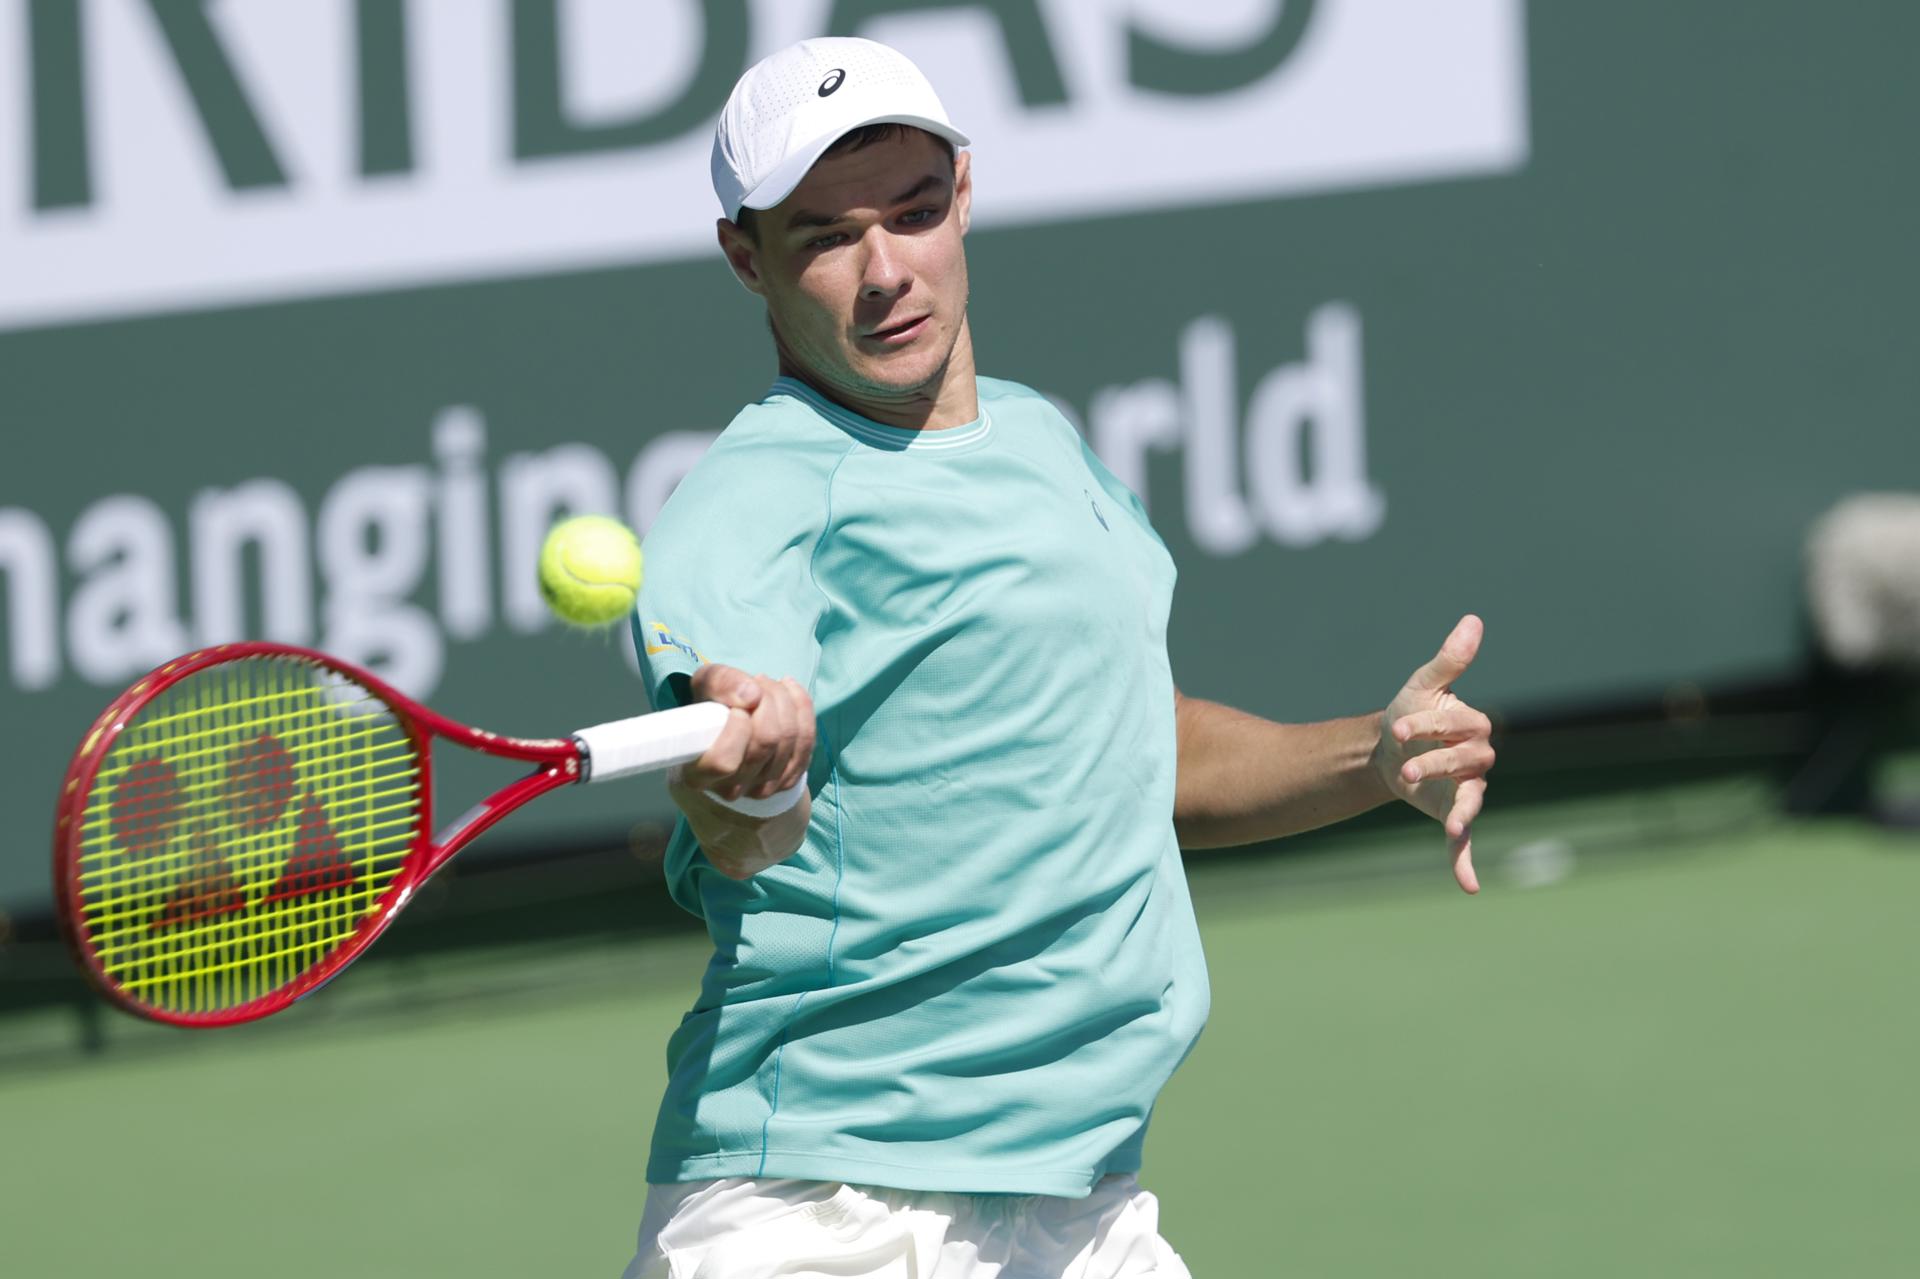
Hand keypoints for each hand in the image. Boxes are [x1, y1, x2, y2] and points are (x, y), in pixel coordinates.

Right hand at [667, 663, 815, 879]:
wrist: (728, 731)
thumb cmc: (710, 709)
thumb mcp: (704, 685)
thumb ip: (721, 683)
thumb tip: (752, 695)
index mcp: (698, 773)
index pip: (725, 761)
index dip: (737, 729)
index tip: (736, 707)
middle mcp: (730, 788)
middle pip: (766, 742)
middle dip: (767, 699)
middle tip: (757, 681)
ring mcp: (761, 789)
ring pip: (789, 738)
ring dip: (784, 699)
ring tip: (767, 685)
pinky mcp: (787, 781)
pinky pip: (807, 740)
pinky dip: (802, 708)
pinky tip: (789, 691)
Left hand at [1371, 615, 1494, 894]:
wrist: (1387, 748)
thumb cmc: (1410, 711)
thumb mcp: (1423, 684)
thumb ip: (1449, 660)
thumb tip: (1473, 620)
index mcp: (1472, 726)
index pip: (1462, 727)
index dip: (1432, 725)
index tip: (1399, 724)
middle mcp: (1477, 760)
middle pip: (1467, 764)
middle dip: (1436, 763)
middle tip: (1405, 768)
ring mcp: (1466, 790)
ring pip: (1470, 801)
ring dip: (1460, 812)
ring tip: (1452, 824)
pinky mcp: (1452, 814)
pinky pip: (1464, 842)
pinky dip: (1465, 863)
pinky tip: (1468, 886)